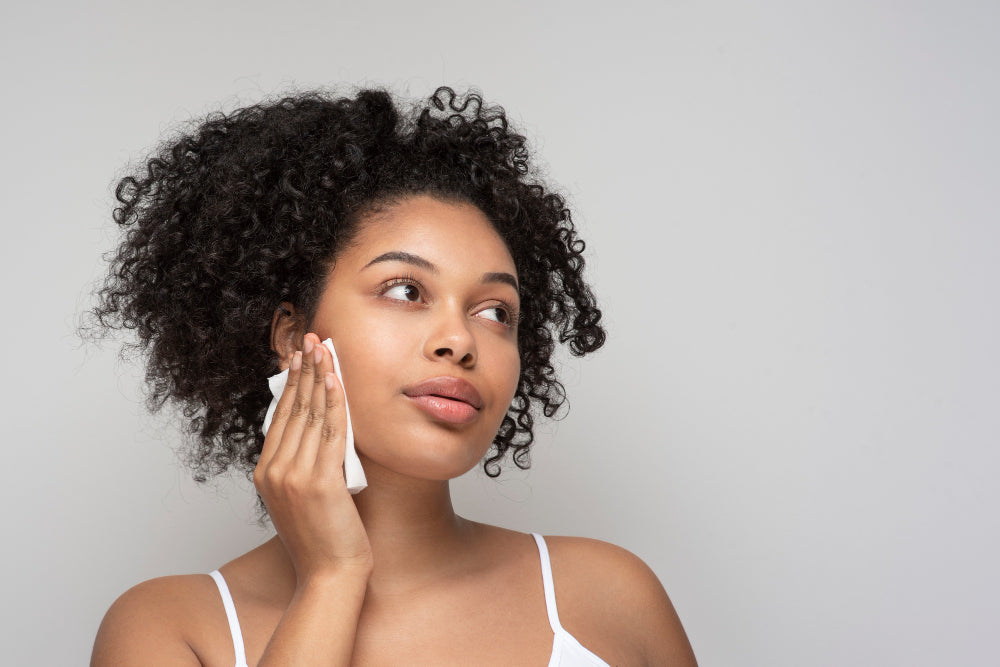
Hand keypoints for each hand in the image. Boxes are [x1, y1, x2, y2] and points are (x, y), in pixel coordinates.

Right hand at [254, 333, 372, 581]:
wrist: (330, 575)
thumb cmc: (323, 539)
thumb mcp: (302, 496)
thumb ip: (302, 465)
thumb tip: (315, 431)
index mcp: (265, 474)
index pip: (279, 417)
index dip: (290, 384)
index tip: (299, 357)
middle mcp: (274, 471)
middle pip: (291, 409)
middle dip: (303, 370)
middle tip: (311, 339)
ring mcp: (294, 476)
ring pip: (309, 415)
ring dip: (318, 377)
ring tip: (324, 348)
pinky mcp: (319, 482)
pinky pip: (330, 431)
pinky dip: (334, 401)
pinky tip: (336, 379)